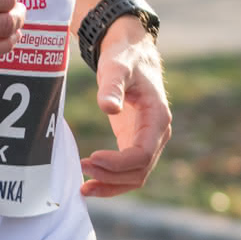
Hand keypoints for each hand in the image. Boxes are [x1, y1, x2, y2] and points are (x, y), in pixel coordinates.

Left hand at [79, 20, 171, 197]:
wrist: (132, 52)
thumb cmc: (124, 58)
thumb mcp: (116, 67)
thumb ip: (112, 86)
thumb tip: (108, 108)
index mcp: (158, 118)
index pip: (142, 154)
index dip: (118, 163)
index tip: (91, 158)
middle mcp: (157, 134)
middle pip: (140, 171)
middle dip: (111, 176)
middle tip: (82, 169)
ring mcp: (148, 140)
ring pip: (135, 176)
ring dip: (111, 184)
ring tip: (84, 187)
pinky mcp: (136, 141)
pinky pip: (128, 170)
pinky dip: (111, 180)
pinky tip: (90, 183)